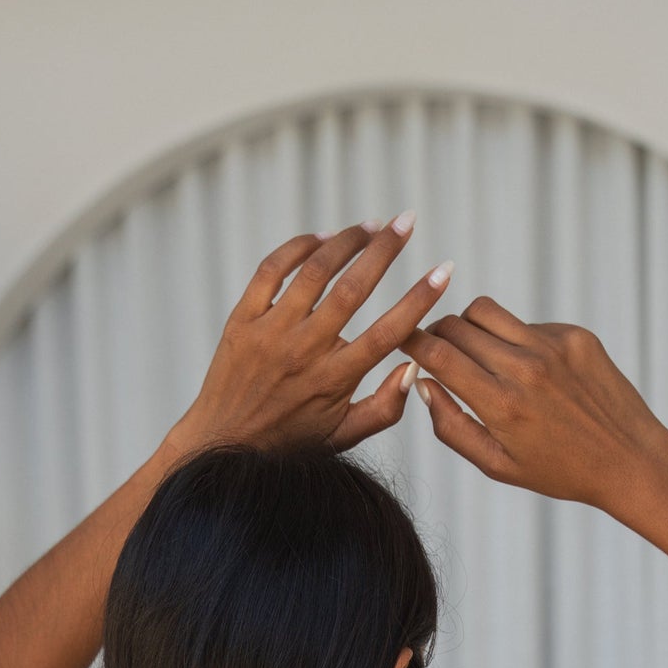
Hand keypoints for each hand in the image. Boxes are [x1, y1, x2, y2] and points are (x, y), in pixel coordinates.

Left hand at [169, 219, 454, 456]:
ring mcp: (270, 333)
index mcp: (334, 380)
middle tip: (407, 222)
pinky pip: (272, 270)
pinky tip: (322, 240)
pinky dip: (298, 247)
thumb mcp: (343, 436)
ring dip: (347, 241)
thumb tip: (413, 369)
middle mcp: (303, 352)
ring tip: (370, 226)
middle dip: (385, 250)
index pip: (388, 333)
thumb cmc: (291, 441)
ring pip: (314, 271)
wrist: (223, 445)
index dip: (420, 300)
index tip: (444, 271)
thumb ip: (385, 409)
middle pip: (353, 289)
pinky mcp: (243, 320)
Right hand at [400, 300, 667, 521]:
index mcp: (501, 406)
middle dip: (436, 334)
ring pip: (486, 312)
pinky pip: (526, 324)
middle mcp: (525, 369)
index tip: (400, 338)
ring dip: (469, 327)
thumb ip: (451, 426)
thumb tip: (422, 384)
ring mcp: (553, 347)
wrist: (629, 460)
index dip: (411, 341)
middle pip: (456, 326)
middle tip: (434, 350)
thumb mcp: (497, 465)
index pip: (438, 354)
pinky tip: (531, 371)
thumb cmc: (559, 471)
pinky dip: (515, 340)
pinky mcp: (575, 336)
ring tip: (476, 353)